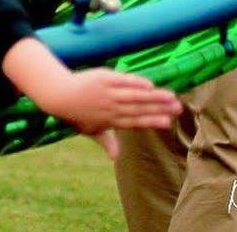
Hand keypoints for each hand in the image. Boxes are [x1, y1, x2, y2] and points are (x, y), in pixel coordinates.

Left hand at [43, 67, 183, 157]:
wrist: (59, 94)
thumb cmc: (76, 113)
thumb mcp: (90, 130)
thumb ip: (106, 141)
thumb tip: (116, 158)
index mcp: (110, 120)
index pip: (134, 122)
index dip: (151, 122)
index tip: (167, 122)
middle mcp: (111, 108)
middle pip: (139, 108)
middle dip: (159, 108)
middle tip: (178, 108)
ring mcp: (108, 93)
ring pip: (135, 95)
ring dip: (154, 96)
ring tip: (170, 96)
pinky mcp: (103, 78)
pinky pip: (123, 81)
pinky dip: (136, 83)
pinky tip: (149, 84)